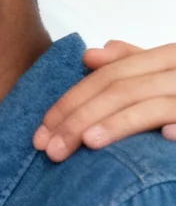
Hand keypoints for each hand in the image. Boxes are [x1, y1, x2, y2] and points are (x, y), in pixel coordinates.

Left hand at [33, 40, 175, 161]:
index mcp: (167, 57)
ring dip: (115, 125)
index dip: (71, 102)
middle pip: (120, 91)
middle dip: (80, 119)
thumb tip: (89, 55)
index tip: (42, 132)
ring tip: (86, 143)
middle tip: (52, 150)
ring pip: (150, 106)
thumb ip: (128, 63)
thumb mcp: (159, 74)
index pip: (107, 77)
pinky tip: (161, 139)